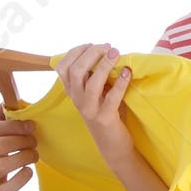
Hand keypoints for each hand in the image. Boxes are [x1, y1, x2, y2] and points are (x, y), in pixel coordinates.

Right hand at [0, 104, 37, 190]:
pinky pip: (7, 188)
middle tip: (34, 141)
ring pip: (2, 165)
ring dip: (24, 157)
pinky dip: (22, 178)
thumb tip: (3, 103)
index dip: (13, 126)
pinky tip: (28, 171)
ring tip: (34, 155)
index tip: (30, 126)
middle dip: (21, 141)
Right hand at [56, 42, 134, 173]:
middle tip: (108, 47)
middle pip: (75, 70)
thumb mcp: (96, 93)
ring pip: (91, 83)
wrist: (112, 146)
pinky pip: (111, 97)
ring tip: (116, 53)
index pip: (62, 66)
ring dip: (104, 64)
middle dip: (91, 54)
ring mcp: (89, 110)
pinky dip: (120, 82)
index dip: (76, 52)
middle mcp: (76, 100)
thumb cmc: (106, 114)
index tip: (92, 45)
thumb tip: (107, 51)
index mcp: (72, 92)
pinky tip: (127, 72)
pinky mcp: (104, 118)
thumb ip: (95, 76)